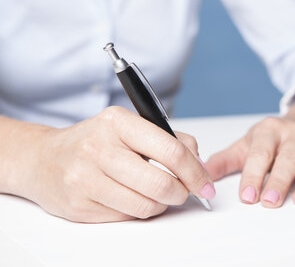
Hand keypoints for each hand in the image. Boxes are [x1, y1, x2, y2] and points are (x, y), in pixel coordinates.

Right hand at [14, 106, 214, 222]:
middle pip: (161, 183)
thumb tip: (198, 161)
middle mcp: (98, 148)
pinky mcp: (78, 206)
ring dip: (161, 205)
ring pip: (145, 206)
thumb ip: (168, 138)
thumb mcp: (129, 127)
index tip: (205, 183)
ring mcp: (85, 178)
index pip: (170, 149)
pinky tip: (133, 199)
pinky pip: (125, 217)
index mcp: (117, 122)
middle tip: (185, 193)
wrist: (43, 159)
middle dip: (182, 193)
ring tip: (159, 195)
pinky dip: (139, 212)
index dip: (195, 171)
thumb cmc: (94, 142)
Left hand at [206, 115, 294, 207]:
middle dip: (279, 180)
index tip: (247, 195)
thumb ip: (225, 160)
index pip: (260, 153)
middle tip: (270, 202)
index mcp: (269, 130)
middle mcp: (294, 133)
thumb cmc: (274, 137)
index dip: (254, 174)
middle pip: (288, 158)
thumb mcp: (248, 144)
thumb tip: (201, 174)